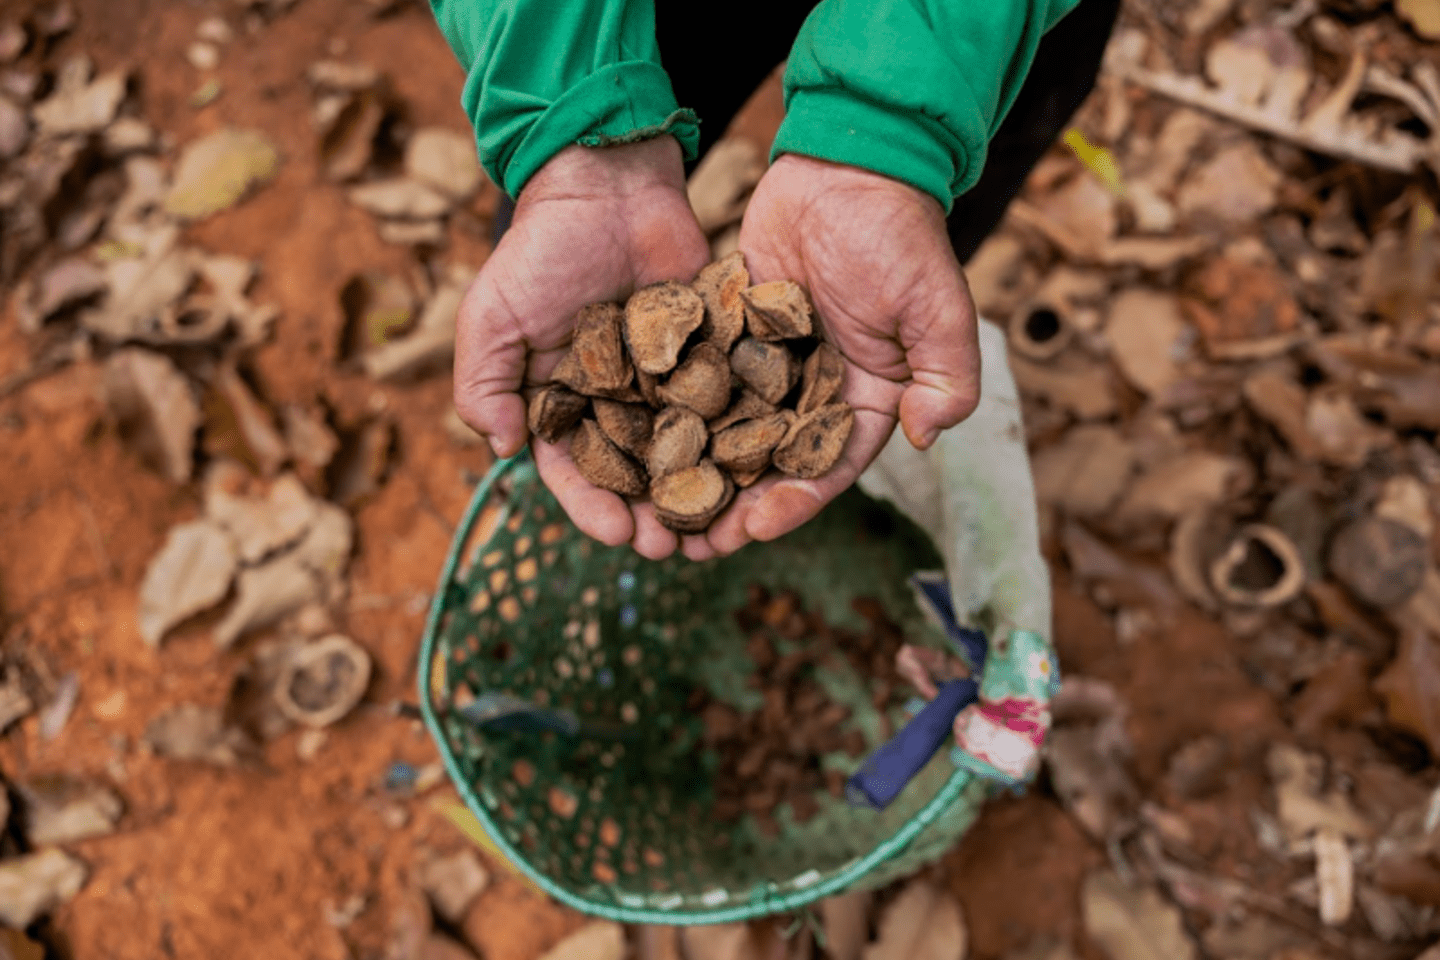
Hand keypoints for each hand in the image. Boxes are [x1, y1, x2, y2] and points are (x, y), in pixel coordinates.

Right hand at [453, 137, 710, 558]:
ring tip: (720, 525)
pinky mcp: (712, 355)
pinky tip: (757, 467)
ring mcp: (668, 382)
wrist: (609, 186)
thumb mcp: (493, 317)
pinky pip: (729, 402)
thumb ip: (484, 385)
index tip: (618, 535)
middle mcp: (618, 403)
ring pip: (687, 451)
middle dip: (653, 516)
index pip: (576, 473)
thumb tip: (500, 454)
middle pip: (637, 476)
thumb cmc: (541, 251)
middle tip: (676, 547)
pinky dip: (741, 436)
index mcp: (563, 405)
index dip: (594, 509)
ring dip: (700, 492)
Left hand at [693, 154, 981, 558]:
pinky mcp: (729, 332)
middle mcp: (812, 391)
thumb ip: (945, 376)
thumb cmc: (901, 236)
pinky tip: (637, 437)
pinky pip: (697, 378)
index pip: (829, 466)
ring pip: (725, 431)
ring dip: (695, 472)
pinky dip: (672, 410)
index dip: (794, 501)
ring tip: (656, 508)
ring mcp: (767, 363)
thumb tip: (925, 436)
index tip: (756, 527)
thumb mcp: (939, 309)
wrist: (848, 163)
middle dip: (733, 506)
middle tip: (692, 543)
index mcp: (865, 399)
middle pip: (769, 464)